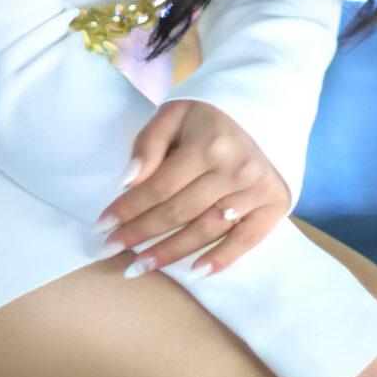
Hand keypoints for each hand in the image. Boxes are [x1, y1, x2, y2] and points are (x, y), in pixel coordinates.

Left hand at [96, 99, 289, 276]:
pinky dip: (221, 259)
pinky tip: (194, 273)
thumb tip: (128, 181)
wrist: (266, 102)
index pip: (160, 187)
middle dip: (140, 234)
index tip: (101, 226)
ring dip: (170, 253)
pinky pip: (246, 240)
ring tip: (140, 267)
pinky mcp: (275, 203)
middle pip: (178, 212)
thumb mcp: (175, 111)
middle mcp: (236, 170)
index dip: (128, 209)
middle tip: (110, 252)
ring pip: (206, 230)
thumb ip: (150, 143)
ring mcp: (257, 189)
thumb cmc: (212, 110)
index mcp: (210, 144)